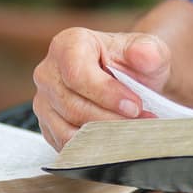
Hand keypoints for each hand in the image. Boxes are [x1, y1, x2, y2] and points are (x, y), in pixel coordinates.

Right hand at [33, 28, 171, 148]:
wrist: (129, 81)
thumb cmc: (134, 64)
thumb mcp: (149, 51)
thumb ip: (148, 51)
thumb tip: (145, 55)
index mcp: (68, 45)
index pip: (77, 74)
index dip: (106, 94)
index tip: (135, 106)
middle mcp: (48, 72)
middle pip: (72, 105)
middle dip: (111, 119)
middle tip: (142, 122)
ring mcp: (44, 101)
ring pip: (67, 130)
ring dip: (104, 136)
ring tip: (133, 132)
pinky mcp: (48, 126)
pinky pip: (65, 145)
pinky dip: (93, 148)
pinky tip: (116, 142)